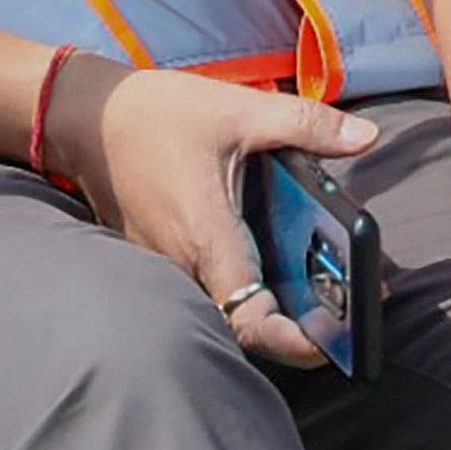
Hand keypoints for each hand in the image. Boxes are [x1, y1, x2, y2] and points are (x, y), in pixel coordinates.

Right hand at [46, 56, 378, 369]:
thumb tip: (366, 138)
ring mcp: (165, 266)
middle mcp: (182, 264)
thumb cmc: (156, 115)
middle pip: (245, 322)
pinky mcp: (158, 257)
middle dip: (299, 327)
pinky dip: (245, 282)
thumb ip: (306, 124)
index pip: (250, 318)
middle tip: (351, 310)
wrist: (84, 117)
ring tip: (328, 289)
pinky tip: (279, 262)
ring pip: (225, 305)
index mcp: (206, 237)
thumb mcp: (239, 109)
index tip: (334, 341)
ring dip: (273, 305)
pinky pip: (206, 284)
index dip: (294, 340)